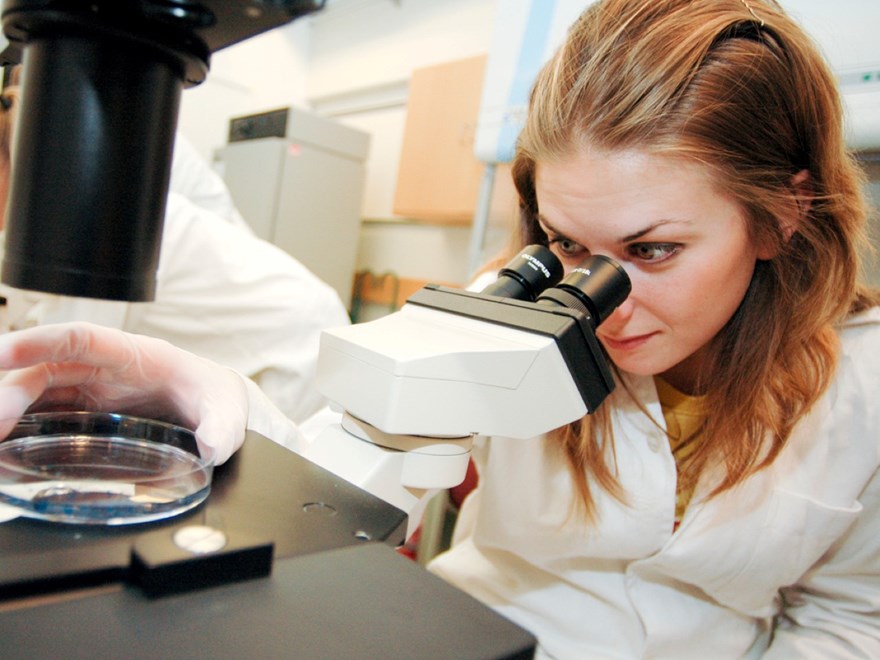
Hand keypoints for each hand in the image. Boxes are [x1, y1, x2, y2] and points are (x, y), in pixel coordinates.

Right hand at [0, 322, 248, 463]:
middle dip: (12, 392)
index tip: (4, 352)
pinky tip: (8, 454)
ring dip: (8, 414)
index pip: (81, 338)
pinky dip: (20, 433)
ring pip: (35, 394)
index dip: (40, 342)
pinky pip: (43, 418)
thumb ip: (222, 427)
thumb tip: (213, 446)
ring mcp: (89, 391)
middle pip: (44, 371)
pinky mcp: (83, 414)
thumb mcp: (226, 411)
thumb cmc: (214, 397)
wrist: (217, 405)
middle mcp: (102, 369)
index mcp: (133, 355)